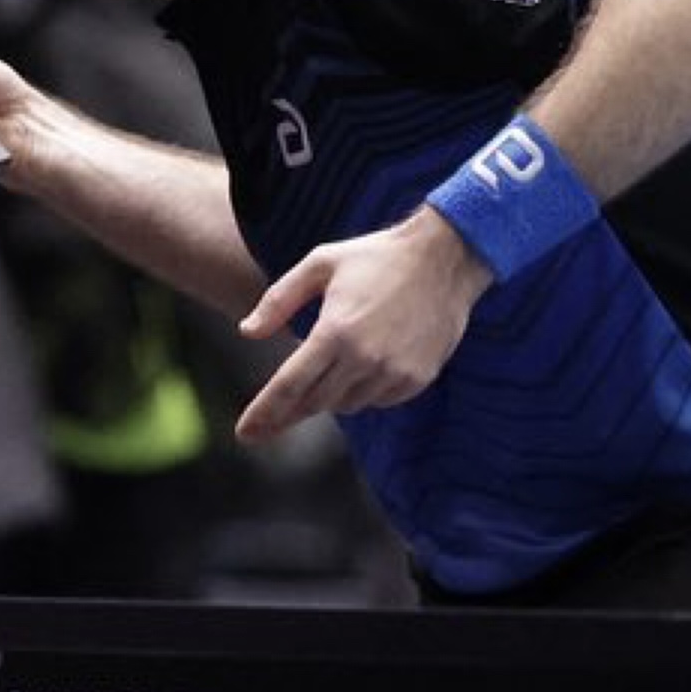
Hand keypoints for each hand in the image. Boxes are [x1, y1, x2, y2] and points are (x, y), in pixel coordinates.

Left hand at [233, 209, 490, 440]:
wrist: (444, 258)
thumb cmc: (376, 257)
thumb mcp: (320, 263)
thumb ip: (279, 299)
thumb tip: (247, 332)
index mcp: (335, 331)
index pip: (289, 386)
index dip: (265, 413)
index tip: (246, 434)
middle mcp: (364, 358)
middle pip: (315, 402)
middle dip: (289, 411)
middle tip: (266, 422)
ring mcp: (394, 372)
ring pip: (346, 405)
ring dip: (330, 395)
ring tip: (331, 368)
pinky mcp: (417, 379)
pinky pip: (378, 401)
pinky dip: (363, 392)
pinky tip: (364, 366)